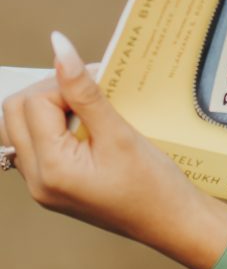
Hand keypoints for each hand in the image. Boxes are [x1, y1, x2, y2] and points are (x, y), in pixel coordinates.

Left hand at [0, 32, 226, 268]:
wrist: (170, 221)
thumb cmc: (152, 183)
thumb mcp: (118, 131)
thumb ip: (84, 89)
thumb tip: (59, 47)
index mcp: (50, 169)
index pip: (33, 102)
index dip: (63, 83)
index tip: (99, 79)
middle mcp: (37, 181)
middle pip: (15, 113)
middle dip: (50, 91)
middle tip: (91, 89)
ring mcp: (42, 186)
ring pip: (22, 127)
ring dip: (51, 107)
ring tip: (90, 107)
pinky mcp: (54, 186)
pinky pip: (37, 144)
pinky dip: (56, 125)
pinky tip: (88, 125)